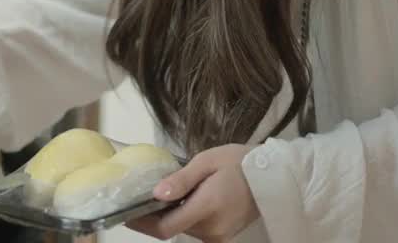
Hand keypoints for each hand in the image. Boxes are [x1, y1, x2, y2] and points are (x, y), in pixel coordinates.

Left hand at [126, 144, 259, 241]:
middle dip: (152, 217)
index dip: (142, 224)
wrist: (272, 175)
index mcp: (207, 209)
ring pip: (182, 230)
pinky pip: (194, 229)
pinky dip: (182, 218)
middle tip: (136, 199)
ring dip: (167, 217)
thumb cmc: (238, 162)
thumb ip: (181, 180)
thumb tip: (156, 194)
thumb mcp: (207, 162)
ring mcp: (218, 236)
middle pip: (171, 230)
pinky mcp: (222, 236)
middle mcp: (212, 230)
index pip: (166, 228)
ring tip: (155, 197)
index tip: (125, 213)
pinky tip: (176, 203)